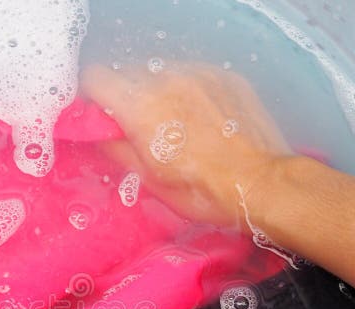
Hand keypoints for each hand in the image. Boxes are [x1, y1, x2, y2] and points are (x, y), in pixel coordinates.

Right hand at [80, 62, 291, 226]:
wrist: (260, 183)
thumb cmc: (201, 191)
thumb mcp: (148, 179)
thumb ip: (115, 148)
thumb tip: (99, 133)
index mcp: (140, 107)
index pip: (96, 78)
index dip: (94, 98)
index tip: (103, 118)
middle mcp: (167, 80)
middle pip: (129, 73)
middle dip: (127, 98)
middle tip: (142, 128)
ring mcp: (199, 73)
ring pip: (162, 72)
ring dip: (159, 92)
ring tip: (176, 123)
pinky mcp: (225, 75)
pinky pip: (193, 74)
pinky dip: (188, 91)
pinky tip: (202, 118)